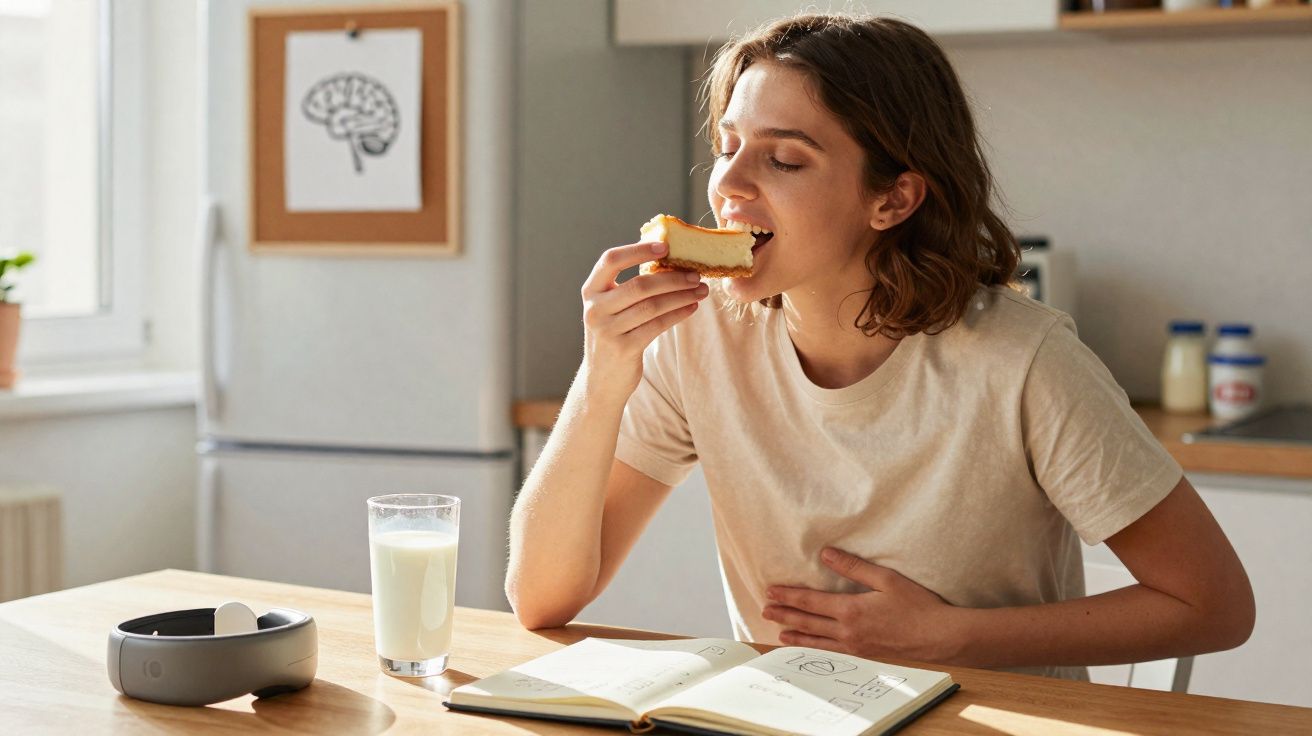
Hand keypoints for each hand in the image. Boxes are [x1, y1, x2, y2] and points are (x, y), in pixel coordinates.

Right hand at [580, 241, 706, 397]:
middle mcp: (595, 309)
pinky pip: (657, 325)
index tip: (665, 246)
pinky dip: (678, 314)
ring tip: (701, 290)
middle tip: (696, 275)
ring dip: (681, 296)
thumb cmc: (613, 335)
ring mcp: (607, 330)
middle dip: (672, 278)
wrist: (601, 380)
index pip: (611, 260)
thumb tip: (667, 257)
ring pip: (652, 306)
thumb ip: (628, 286)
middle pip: (639, 285)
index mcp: (591, 291)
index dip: (638, 250)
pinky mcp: (623, 349)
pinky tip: (691, 307)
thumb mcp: (610, 308)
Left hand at [762, 548, 958, 662]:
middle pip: (808, 622)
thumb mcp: (886, 579)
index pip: (811, 601)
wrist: (939, 638)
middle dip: (785, 615)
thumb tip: (826, 554)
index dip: (789, 595)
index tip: (771, 591)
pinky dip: (816, 648)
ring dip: (796, 635)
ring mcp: (856, 647)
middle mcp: (848, 631)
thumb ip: (853, 567)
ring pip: (817, 641)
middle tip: (765, 610)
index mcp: (851, 610)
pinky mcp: (865, 657)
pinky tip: (811, 647)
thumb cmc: (917, 606)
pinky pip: (832, 652)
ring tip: (780, 631)